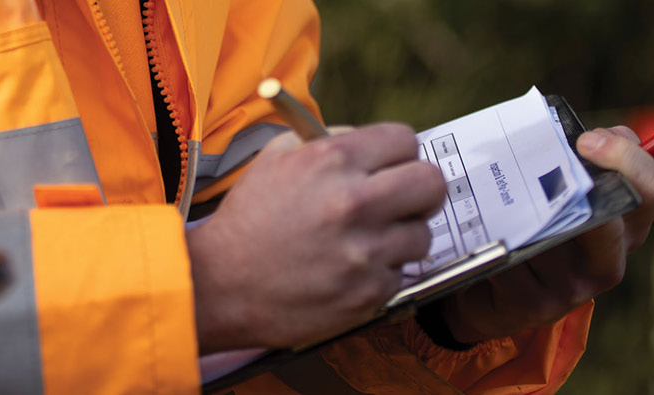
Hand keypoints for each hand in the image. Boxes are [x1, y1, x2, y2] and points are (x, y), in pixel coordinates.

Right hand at [189, 123, 446, 353]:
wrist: (221, 285)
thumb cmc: (248, 221)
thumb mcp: (275, 159)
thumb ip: (326, 142)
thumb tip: (370, 144)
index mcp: (331, 161)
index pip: (405, 140)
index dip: (398, 153)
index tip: (391, 166)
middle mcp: (353, 203)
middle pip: (432, 182)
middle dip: (420, 190)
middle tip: (401, 200)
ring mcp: (364, 252)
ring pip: (421, 233)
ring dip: (400, 237)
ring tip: (364, 243)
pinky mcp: (368, 293)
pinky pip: (399, 274)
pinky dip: (379, 273)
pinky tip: (347, 271)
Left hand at [433, 126, 653, 343]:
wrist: (488, 292)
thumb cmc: (532, 228)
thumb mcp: (563, 193)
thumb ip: (588, 162)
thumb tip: (610, 133)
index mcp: (626, 227)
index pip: (650, 190)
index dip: (628, 159)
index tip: (587, 139)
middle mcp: (609, 261)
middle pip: (615, 220)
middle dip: (576, 183)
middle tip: (546, 159)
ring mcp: (575, 288)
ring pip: (554, 235)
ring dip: (525, 209)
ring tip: (502, 194)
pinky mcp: (538, 306)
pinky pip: (514, 258)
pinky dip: (495, 238)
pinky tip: (483, 231)